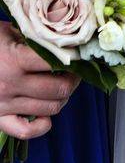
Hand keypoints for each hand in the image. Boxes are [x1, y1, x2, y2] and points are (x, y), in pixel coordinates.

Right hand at [0, 23, 79, 139]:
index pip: (58, 62)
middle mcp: (9, 85)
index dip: (74, 59)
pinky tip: (44, 114)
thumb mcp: (6, 31)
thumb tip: (63, 38)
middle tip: (74, 73)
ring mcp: (3, 104)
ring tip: (61, 87)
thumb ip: (33, 36)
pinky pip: (25, 131)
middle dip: (73, 81)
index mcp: (14, 60)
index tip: (79, 56)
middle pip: (59, 90)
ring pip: (49, 109)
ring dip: (62, 99)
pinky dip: (41, 126)